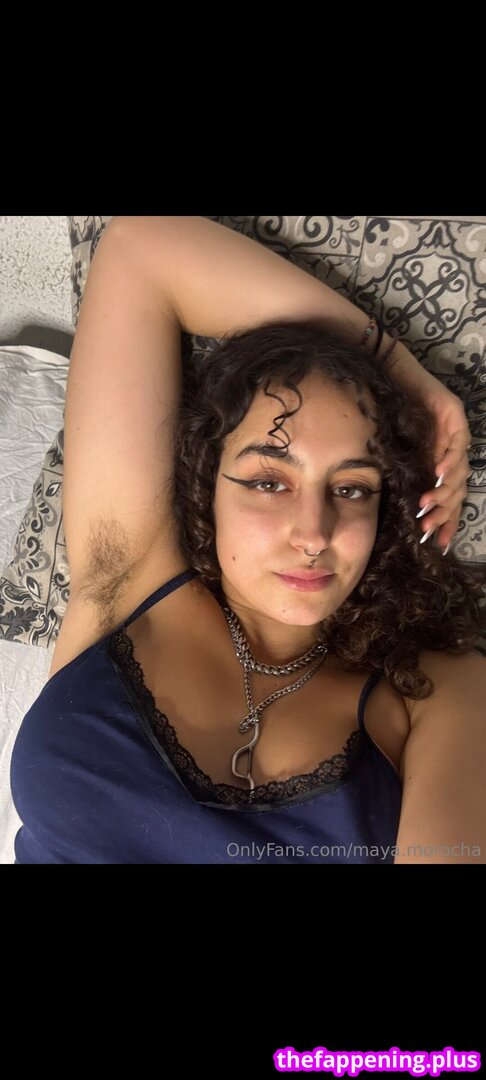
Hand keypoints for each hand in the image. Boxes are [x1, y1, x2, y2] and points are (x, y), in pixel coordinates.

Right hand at [383, 344, 471, 552]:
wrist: (384, 375)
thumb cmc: (383, 412)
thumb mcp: (393, 454)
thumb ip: (403, 477)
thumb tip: (402, 511)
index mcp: (437, 462)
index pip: (450, 497)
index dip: (447, 520)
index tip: (438, 542)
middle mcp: (451, 449)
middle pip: (458, 488)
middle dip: (444, 510)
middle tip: (427, 525)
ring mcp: (455, 431)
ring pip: (460, 469)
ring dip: (445, 489)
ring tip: (429, 503)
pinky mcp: (453, 413)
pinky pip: (458, 441)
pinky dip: (449, 459)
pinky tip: (437, 473)